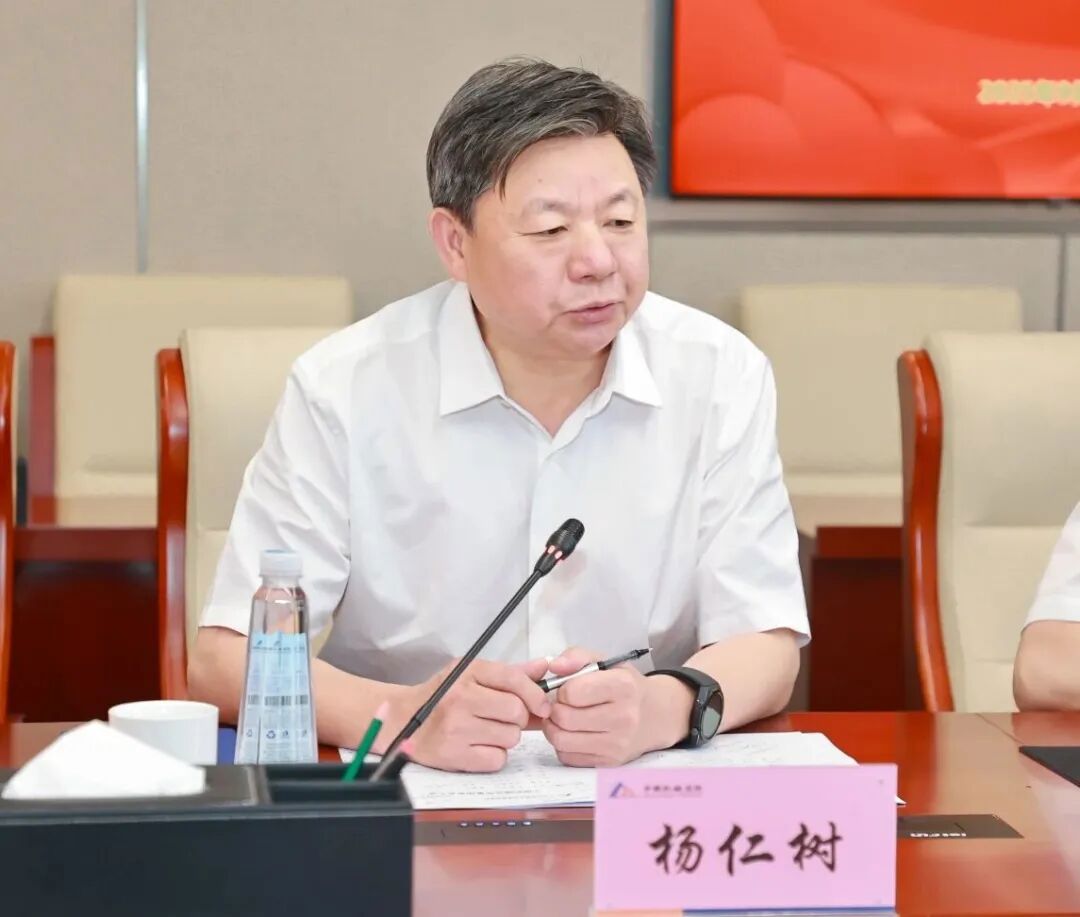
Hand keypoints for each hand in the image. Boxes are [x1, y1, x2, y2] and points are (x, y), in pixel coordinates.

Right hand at [389, 657, 550, 772]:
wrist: (402, 721)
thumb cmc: (443, 697)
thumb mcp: (472, 675)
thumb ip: (510, 673)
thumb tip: (544, 667)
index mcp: (468, 672)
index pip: (514, 678)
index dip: (536, 694)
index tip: (542, 706)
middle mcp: (461, 697)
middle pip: (517, 711)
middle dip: (519, 718)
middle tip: (504, 719)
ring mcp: (456, 727)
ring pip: (511, 737)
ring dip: (506, 737)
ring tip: (486, 731)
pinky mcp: (454, 755)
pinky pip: (497, 759)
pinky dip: (494, 756)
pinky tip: (478, 746)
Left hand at [541, 646, 673, 767]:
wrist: (656, 715)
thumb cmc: (625, 686)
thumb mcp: (606, 663)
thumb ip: (576, 656)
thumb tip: (554, 666)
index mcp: (624, 686)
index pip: (572, 692)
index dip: (562, 689)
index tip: (567, 689)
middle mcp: (624, 717)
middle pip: (564, 718)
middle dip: (554, 709)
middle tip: (560, 704)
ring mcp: (617, 744)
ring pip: (562, 740)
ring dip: (553, 728)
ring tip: (561, 718)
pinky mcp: (609, 762)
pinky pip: (568, 757)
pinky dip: (563, 745)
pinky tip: (572, 733)